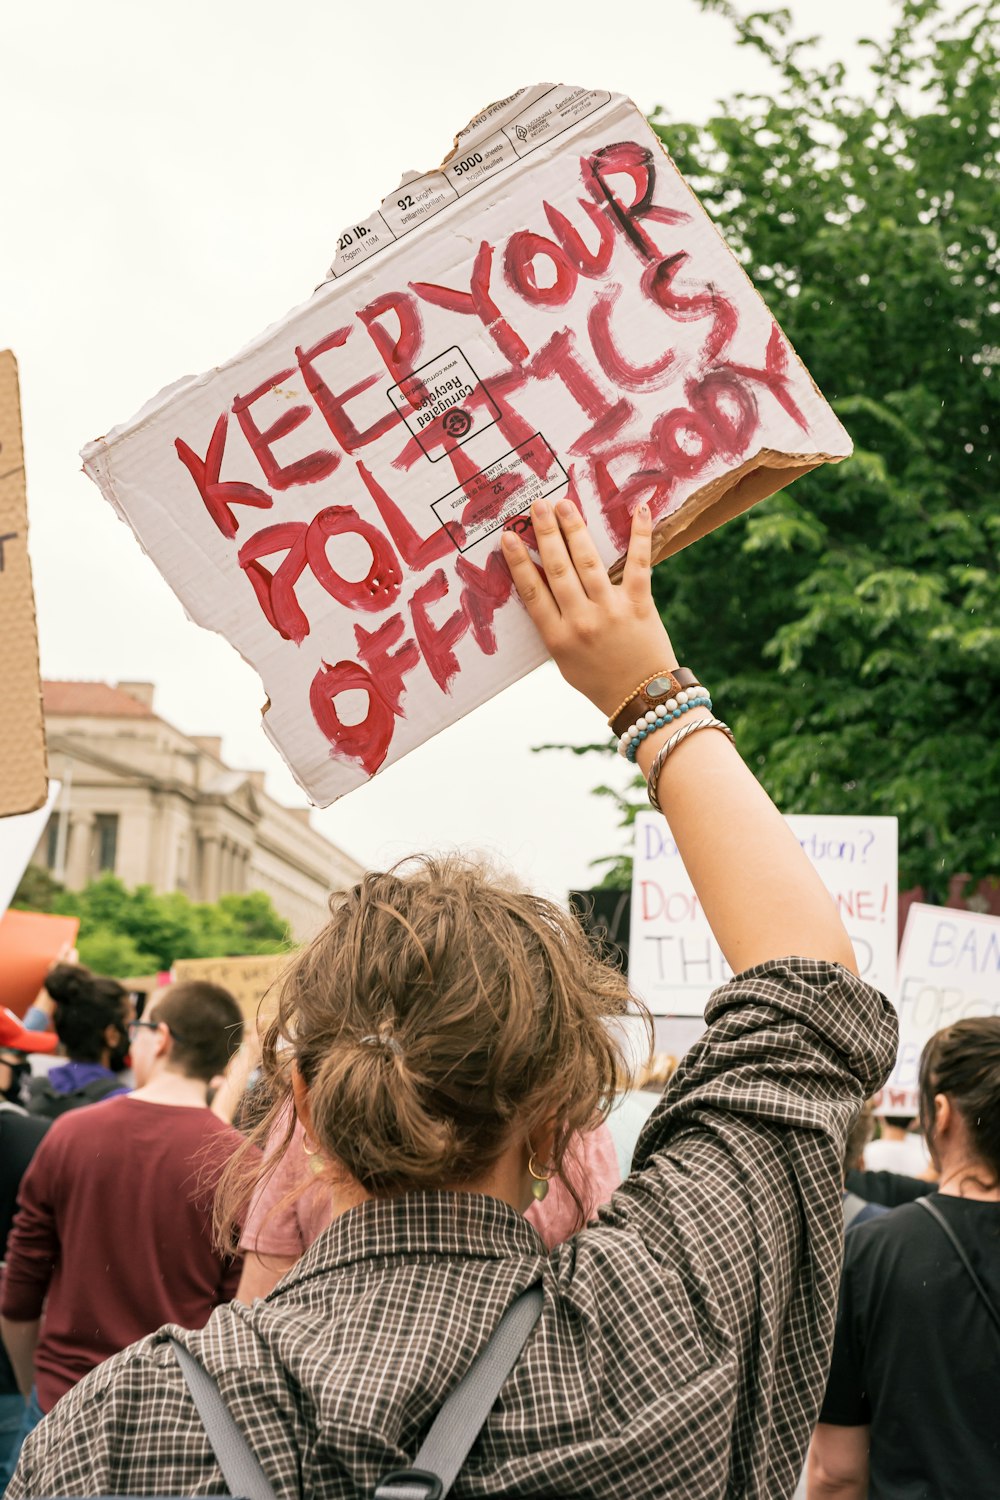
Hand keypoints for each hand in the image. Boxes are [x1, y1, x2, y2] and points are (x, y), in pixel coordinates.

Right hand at [501, 498, 675, 716]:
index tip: (508, 537)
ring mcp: (611, 610)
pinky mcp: (640, 604)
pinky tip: (638, 510)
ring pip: (588, 562)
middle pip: (557, 570)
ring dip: (574, 529)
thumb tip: (540, 589)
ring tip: (563, 505)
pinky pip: (639, 564)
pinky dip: (639, 535)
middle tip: (536, 507)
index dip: (518, 562)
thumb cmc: (599, 681)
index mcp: (557, 637)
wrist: (643, 698)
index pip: (532, 592)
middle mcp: (581, 621)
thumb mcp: (563, 661)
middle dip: (545, 535)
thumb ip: (553, 627)